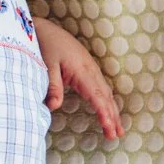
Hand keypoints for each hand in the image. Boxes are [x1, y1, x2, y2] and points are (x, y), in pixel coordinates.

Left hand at [32, 17, 124, 139]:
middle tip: (116, 135)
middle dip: (112, 117)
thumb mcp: (46, 65)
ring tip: (118, 129)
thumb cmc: (46, 45)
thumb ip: (53, 86)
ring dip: (113, 111)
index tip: (109, 127)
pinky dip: (108, 102)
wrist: (46, 28)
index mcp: (82, 71)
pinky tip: (110, 110)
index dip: (103, 112)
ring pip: (106, 93)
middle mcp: (91, 71)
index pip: (96, 96)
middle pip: (105, 97)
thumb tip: (54, 107)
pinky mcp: (88, 69)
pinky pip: (102, 88)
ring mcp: (91, 69)